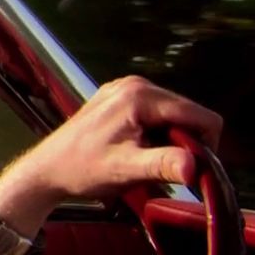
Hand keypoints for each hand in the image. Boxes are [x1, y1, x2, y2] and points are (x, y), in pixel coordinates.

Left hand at [0, 76, 222, 229]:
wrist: (47, 169)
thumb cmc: (82, 169)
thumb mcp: (127, 169)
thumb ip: (164, 164)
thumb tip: (197, 167)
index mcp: (140, 95)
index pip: (201, 115)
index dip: (206, 145)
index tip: (195, 170)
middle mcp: (136, 84)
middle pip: (189, 114)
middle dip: (186, 143)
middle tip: (164, 169)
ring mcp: (127, 89)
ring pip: (174, 116)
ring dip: (171, 141)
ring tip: (145, 160)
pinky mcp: (120, 99)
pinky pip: (156, 115)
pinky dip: (156, 135)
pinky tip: (137, 151)